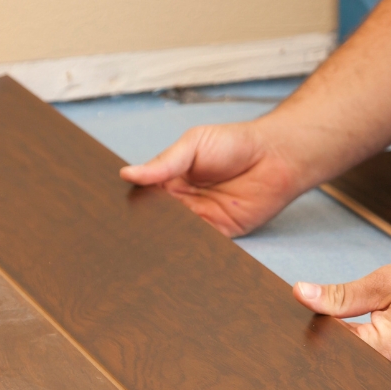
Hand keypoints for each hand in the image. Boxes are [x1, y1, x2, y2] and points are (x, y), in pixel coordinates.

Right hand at [120, 121, 303, 236]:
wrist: (275, 156)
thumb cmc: (236, 143)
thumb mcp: (193, 144)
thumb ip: (163, 163)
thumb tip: (128, 174)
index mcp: (172, 179)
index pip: (145, 195)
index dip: (133, 201)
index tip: (115, 209)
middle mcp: (183, 201)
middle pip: (157, 219)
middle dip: (146, 224)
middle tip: (129, 230)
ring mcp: (201, 219)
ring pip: (175, 234)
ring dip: (166, 238)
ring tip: (151, 240)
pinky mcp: (220, 233)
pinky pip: (200, 244)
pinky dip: (190, 246)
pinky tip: (179, 245)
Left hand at [292, 253, 390, 376]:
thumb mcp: (384, 284)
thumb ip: (339, 296)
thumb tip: (301, 295)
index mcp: (378, 353)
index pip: (325, 347)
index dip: (309, 327)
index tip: (298, 312)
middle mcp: (390, 374)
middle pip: (341, 364)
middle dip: (326, 341)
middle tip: (315, 316)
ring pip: (360, 367)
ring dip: (348, 346)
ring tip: (345, 322)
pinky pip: (379, 367)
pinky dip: (368, 350)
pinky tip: (366, 332)